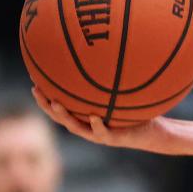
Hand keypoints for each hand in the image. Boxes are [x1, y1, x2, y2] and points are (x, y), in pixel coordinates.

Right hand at [32, 87, 174, 152]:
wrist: (158, 133)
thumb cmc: (140, 112)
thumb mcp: (125, 94)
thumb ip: (114, 80)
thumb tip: (110, 52)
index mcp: (87, 117)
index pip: (61, 107)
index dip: (45, 97)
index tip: (34, 81)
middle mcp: (90, 127)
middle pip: (61, 118)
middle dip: (47, 105)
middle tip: (36, 91)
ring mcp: (101, 134)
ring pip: (77, 128)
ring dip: (65, 116)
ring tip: (56, 103)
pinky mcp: (117, 139)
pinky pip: (104, 133)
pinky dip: (97, 125)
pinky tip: (93, 117)